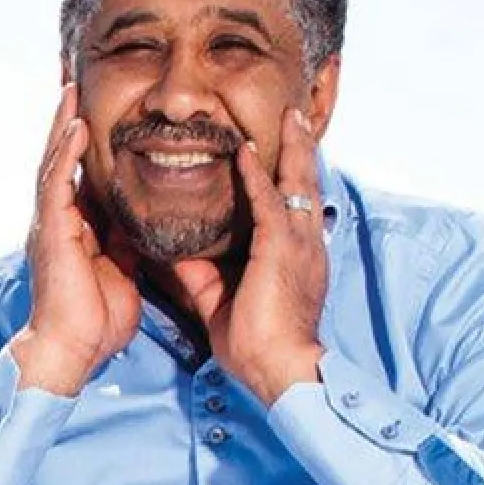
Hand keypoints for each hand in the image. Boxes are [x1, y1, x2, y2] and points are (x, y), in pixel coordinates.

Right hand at [10, 83, 141, 395]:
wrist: (73, 350)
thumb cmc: (97, 320)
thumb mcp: (123, 271)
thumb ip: (127, 245)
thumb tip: (143, 227)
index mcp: (77, 227)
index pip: (81, 173)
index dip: (86, 142)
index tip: (94, 110)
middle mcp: (59, 218)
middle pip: (62, 158)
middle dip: (67, 120)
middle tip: (71, 79)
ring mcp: (51, 222)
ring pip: (54, 161)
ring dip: (63, 124)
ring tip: (70, 88)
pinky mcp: (52, 231)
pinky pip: (56, 183)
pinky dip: (66, 154)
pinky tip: (77, 128)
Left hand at [171, 107, 327, 406]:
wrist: (279, 368)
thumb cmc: (258, 344)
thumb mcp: (222, 301)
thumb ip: (201, 274)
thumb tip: (177, 253)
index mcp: (297, 257)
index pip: (295, 206)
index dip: (289, 176)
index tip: (284, 150)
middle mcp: (306, 244)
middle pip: (306, 184)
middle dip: (301, 149)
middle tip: (295, 116)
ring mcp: (299, 244)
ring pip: (297, 182)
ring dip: (292, 147)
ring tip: (287, 116)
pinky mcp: (282, 248)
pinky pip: (269, 201)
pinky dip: (256, 174)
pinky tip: (243, 150)